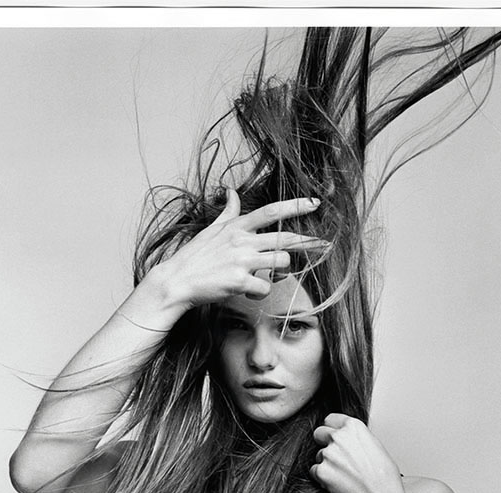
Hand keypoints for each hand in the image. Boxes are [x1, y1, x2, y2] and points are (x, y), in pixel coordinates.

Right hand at [148, 189, 326, 310]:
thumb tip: (231, 191)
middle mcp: (242, 241)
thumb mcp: (211, 229)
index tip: (314, 203)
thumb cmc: (195, 257)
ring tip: (264, 277)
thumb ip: (228, 212)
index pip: (271, 211)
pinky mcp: (238, 281)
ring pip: (280, 263)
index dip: (294, 206)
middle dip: (308, 242)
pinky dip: (260, 292)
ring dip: (279, 273)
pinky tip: (247, 291)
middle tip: (324, 245)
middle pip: (285, 239)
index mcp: (237, 227)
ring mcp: (241, 261)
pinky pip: (265, 287)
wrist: (177, 281)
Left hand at [310, 413, 403, 492]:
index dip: (332, 429)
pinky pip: (314, 471)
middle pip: (318, 433)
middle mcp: (338, 437)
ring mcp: (328, 454)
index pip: (330, 419)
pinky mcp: (321, 471)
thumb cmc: (382, 475)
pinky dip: (322, 477)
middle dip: (323, 443)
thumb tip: (347, 439)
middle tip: (335, 456)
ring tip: (344, 474)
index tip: (334, 436)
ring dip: (326, 463)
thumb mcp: (374, 445)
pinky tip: (338, 481)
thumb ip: (356, 437)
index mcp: (353, 427)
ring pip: (317, 455)